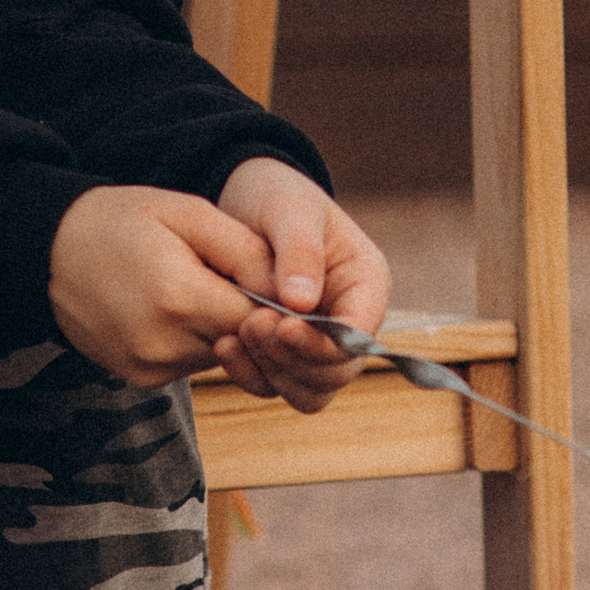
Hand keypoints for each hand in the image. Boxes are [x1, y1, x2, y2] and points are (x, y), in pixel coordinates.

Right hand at [48, 182, 284, 386]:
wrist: (47, 252)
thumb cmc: (122, 221)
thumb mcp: (188, 214)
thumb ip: (245, 251)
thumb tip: (293, 291)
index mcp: (179, 298)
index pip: (260, 318)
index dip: (274, 300)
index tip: (275, 279)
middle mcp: (164, 345)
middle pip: (242, 340)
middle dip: (246, 311)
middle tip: (227, 274)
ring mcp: (149, 368)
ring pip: (219, 354)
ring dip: (219, 326)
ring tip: (193, 286)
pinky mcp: (140, 379)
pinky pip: (191, 363)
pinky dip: (193, 339)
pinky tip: (171, 308)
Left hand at [206, 159, 393, 412]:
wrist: (246, 203)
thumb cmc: (278, 197)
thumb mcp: (291, 210)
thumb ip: (299, 251)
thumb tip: (301, 303)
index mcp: (366, 285)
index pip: (358, 335)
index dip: (324, 342)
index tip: (282, 326)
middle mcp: (350, 322)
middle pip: (337, 372)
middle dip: (294, 358)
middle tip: (251, 325)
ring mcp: (318, 344)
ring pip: (310, 391)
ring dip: (273, 373)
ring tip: (234, 335)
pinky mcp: (285, 355)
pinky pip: (277, 385)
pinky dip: (251, 375)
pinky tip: (223, 346)